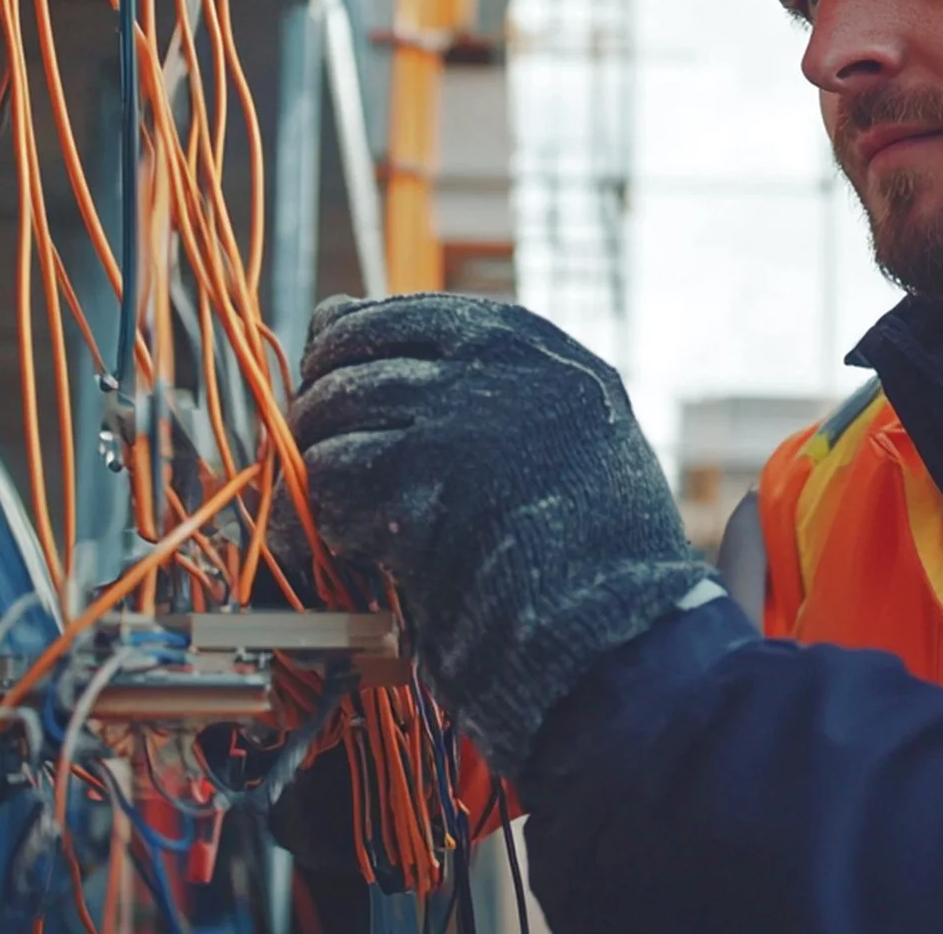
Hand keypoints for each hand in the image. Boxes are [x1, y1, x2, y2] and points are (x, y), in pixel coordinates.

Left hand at [279, 293, 712, 775]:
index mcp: (534, 347)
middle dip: (322, 413)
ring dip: (319, 472)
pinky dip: (323, 520)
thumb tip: (331, 311)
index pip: (399, 314)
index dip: (351, 357)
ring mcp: (462, 412)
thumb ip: (460, 375)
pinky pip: (330, 475)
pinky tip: (358, 552)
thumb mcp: (561, 429)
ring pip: (332, 413)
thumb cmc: (595, 545)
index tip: (336, 394)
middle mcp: (498, 364)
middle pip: (354, 356)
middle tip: (325, 468)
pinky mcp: (425, 473)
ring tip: (346, 520)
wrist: (624, 630)